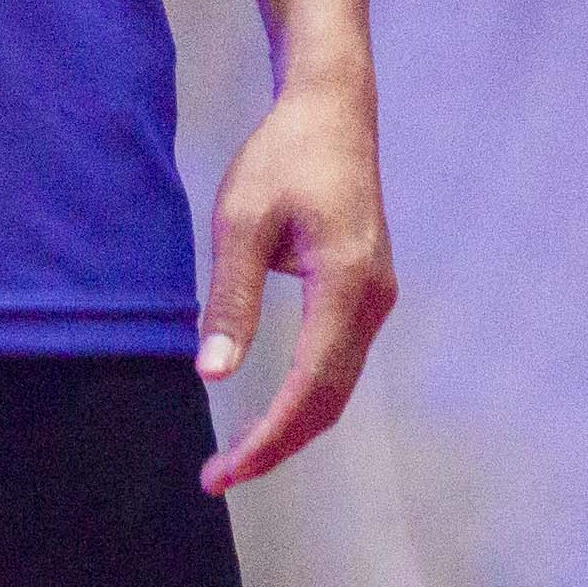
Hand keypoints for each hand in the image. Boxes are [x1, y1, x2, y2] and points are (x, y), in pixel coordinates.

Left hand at [198, 66, 393, 493]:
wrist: (332, 109)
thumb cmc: (283, 156)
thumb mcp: (241, 220)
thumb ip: (230, 300)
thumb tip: (211, 375)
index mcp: (343, 284)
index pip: (308, 387)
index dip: (268, 438)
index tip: (225, 473)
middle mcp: (372, 300)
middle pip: (329, 401)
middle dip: (277, 445)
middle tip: (220, 477)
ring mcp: (376, 297)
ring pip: (338, 387)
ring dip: (293, 426)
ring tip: (239, 456)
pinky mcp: (367, 291)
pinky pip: (341, 364)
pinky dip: (308, 397)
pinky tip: (273, 410)